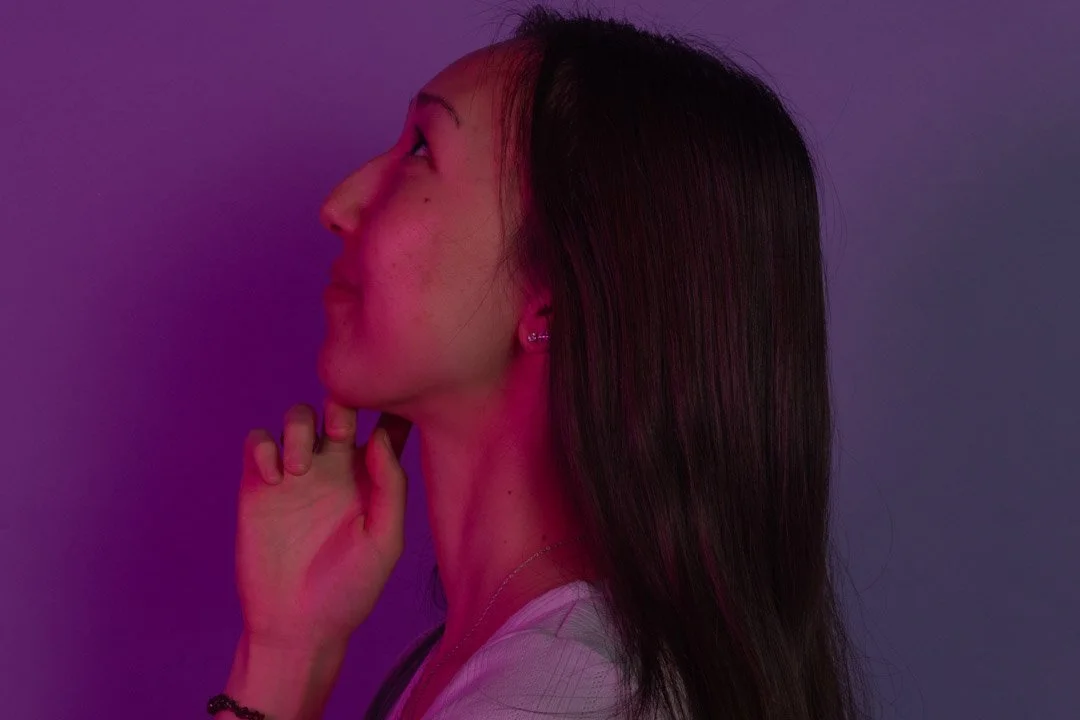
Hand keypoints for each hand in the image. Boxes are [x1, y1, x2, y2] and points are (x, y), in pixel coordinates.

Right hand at [236, 399, 412, 649]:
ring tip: (299, 467)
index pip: (385, 425)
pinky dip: (263, 447)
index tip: (389, 408)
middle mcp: (335, 468)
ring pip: (297, 417)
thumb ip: (390, 487)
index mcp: (371, 477)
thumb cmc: (349, 589)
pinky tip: (273, 477)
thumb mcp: (384, 541)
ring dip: (298, 427)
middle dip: (340, 402)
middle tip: (339, 426)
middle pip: (339, 408)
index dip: (390, 407)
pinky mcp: (258, 486)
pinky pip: (258, 442)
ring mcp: (296, 474)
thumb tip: (379, 437)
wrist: (298, 627)